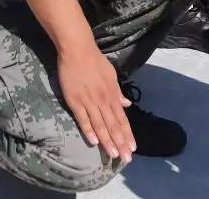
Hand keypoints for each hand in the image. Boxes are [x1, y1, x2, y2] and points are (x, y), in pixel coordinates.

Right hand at [57, 42, 134, 162]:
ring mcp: (89, 101)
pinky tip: (95, 142)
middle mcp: (103, 100)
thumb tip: (127, 104)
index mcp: (112, 94)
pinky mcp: (75, 101)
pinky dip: (89, 130)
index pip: (122, 119)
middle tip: (127, 159)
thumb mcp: (111, 74)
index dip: (127, 134)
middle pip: (113, 125)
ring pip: (101, 125)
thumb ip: (118, 91)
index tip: (133, 148)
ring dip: (108, 141)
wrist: (77, 49)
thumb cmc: (94, 60)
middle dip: (121, 143)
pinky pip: (83, 118)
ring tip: (114, 155)